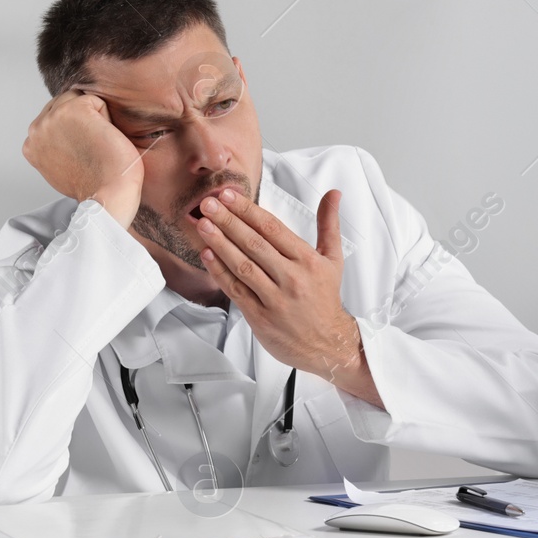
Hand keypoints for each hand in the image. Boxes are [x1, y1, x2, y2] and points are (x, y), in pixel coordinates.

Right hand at [22, 90, 143, 226]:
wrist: (107, 197)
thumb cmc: (94, 187)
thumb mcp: (60, 168)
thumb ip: (54, 148)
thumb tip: (63, 134)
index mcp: (30, 144)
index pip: (54, 119)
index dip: (75, 132)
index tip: (83, 155)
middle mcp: (36, 129)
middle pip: (65, 105)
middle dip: (82, 122)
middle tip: (92, 151)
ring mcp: (52, 117)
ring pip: (79, 100)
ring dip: (94, 119)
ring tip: (97, 145)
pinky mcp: (75, 109)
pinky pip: (97, 101)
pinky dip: (107, 118)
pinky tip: (104, 140)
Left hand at [194, 186, 382, 407]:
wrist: (327, 344)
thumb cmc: (325, 298)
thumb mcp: (333, 259)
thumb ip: (328, 224)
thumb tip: (333, 193)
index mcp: (307, 261)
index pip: (273, 229)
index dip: (248, 210)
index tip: (229, 195)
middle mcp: (292, 278)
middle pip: (254, 244)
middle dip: (229, 221)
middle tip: (208, 203)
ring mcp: (275, 299)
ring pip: (243, 266)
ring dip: (220, 244)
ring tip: (203, 225)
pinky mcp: (260, 317)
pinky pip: (236, 290)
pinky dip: (220, 272)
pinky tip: (207, 255)